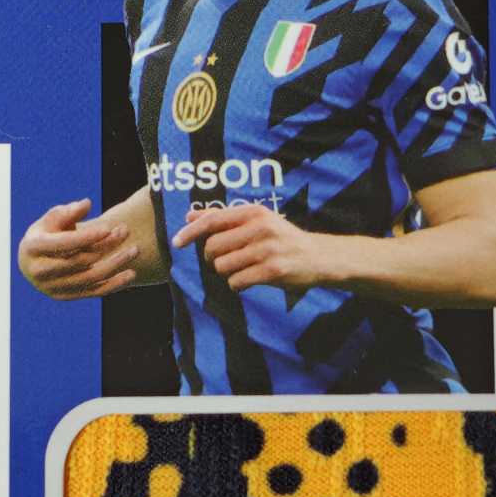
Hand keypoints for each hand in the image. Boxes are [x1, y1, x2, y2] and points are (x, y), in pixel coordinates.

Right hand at [18, 198, 137, 299]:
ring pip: (90, 278)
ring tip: (135, 249)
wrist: (34, 261)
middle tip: (125, 230)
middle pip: (80, 261)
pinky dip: (114, 284)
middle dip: (106, 245)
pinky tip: (131, 273)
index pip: (64, 244)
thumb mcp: (51, 219)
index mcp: (32, 249)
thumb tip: (86, 204)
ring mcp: (52, 287)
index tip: (108, 226)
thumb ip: (67, 212)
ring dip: (115, 264)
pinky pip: (94, 292)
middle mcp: (39, 272)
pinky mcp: (65, 296)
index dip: (87, 236)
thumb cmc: (46, 233)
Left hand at [171, 204, 333, 292]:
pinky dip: (237, 284)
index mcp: (254, 212)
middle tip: (226, 259)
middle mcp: (260, 228)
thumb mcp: (257, 220)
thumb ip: (224, 218)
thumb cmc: (282, 238)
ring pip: (222, 266)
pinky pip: (236, 281)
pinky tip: (249, 279)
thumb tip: (189, 216)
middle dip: (213, 258)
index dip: (190, 232)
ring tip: (242, 269)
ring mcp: (267, 249)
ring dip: (226, 272)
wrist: (319, 257)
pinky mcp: (273, 270)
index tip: (176, 242)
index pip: (213, 220)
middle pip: (213, 247)